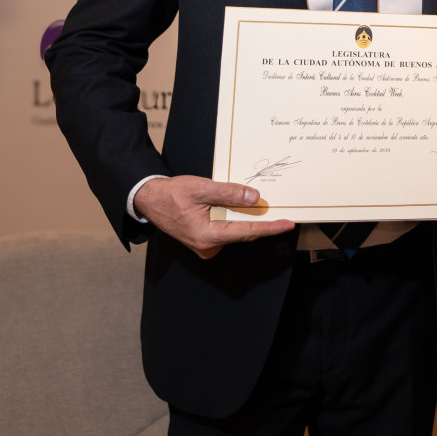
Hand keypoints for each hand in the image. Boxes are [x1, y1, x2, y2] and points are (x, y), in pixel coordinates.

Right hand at [134, 175, 294, 260]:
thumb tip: (253, 198)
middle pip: (242, 232)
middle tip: (277, 208)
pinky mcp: (204, 241)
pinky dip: (232, 219)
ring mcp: (205, 246)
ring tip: (250, 201)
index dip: (269, 228)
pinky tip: (234, 207)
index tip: (286, 224)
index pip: (246, 231)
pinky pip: (225, 230)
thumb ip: (228, 194)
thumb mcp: (201, 188)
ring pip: (234, 230)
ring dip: (243, 217)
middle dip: (259, 220)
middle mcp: (207, 246)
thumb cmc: (171, 194)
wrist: (150, 200)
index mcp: (206, 236)